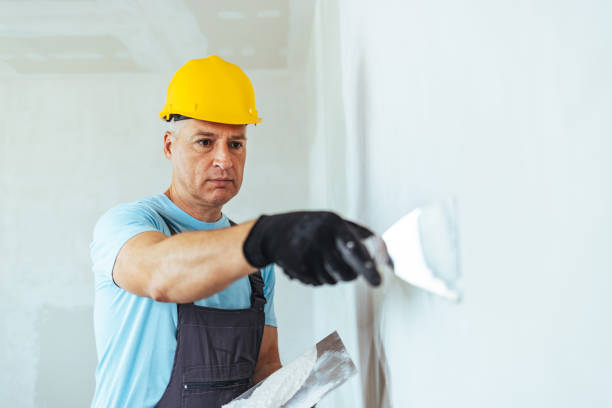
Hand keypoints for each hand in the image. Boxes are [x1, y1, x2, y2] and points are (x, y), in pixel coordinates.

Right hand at [243, 211, 381, 285]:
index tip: (378, 281)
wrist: (273, 232)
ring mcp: (307, 252)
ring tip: (321, 261)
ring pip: (332, 280)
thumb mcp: (333, 222)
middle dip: (350, 276)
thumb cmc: (312, 227)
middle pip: (345, 272)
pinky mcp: (297, 265)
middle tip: (350, 275)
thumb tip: (386, 255)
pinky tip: (307, 266)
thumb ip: (357, 234)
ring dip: (331, 276)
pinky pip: (316, 282)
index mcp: (333, 223)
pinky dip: (315, 279)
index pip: (355, 246)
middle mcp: (320, 237)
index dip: (367, 264)